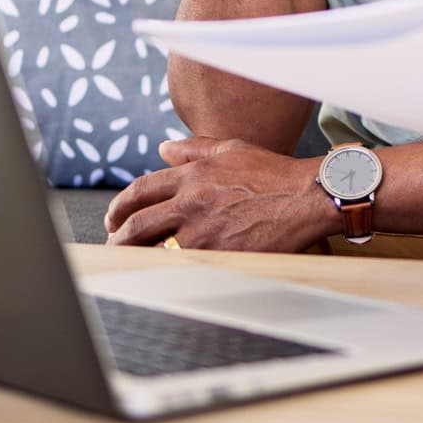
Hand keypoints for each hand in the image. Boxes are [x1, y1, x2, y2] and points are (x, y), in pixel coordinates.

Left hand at [104, 137, 333, 251]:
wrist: (307, 196)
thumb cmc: (274, 173)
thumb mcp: (232, 149)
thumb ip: (193, 148)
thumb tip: (163, 148)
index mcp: (192, 175)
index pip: (140, 191)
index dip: (119, 207)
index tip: (115, 218)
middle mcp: (192, 202)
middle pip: (137, 224)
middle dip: (118, 237)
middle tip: (114, 243)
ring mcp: (204, 231)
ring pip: (154, 250)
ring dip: (139, 258)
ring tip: (134, 263)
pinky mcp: (219, 254)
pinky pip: (182, 267)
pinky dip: (169, 271)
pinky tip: (164, 274)